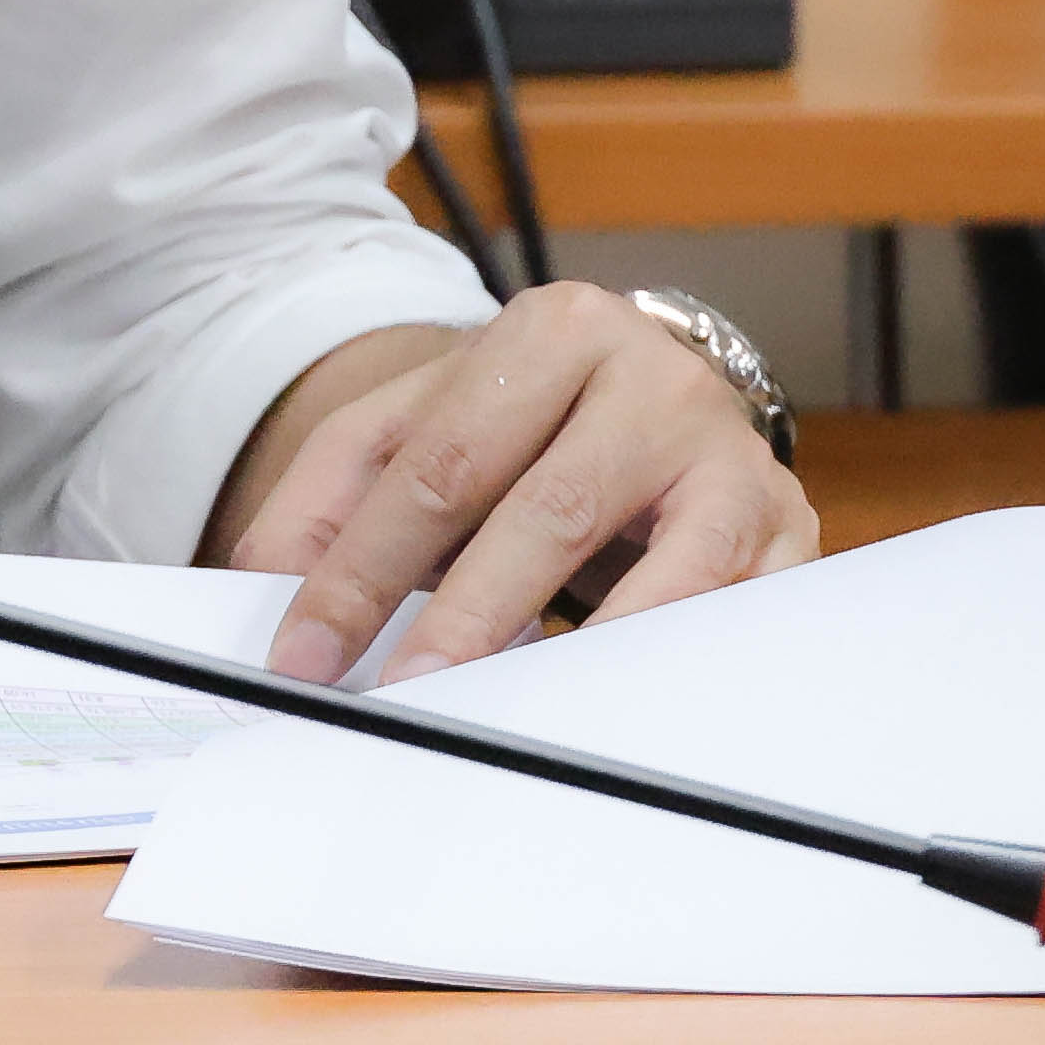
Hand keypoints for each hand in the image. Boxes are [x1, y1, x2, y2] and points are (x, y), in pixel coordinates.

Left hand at [211, 286, 817, 683]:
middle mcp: (651, 374)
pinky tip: (611, 708)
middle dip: (462, 619)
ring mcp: (731, 451)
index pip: (438, 464)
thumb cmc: (525, 424)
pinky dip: (668, 663)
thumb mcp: (415, 425)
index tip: (305, 655)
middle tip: (399, 699)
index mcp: (550, 329)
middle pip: (545, 509)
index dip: (362, 568)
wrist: (654, 398)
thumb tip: (257, 584)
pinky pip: (730, 611)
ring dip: (582, 651)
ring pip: (657, 565)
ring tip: (506, 715)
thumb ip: (331, 494)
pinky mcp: (786, 525)